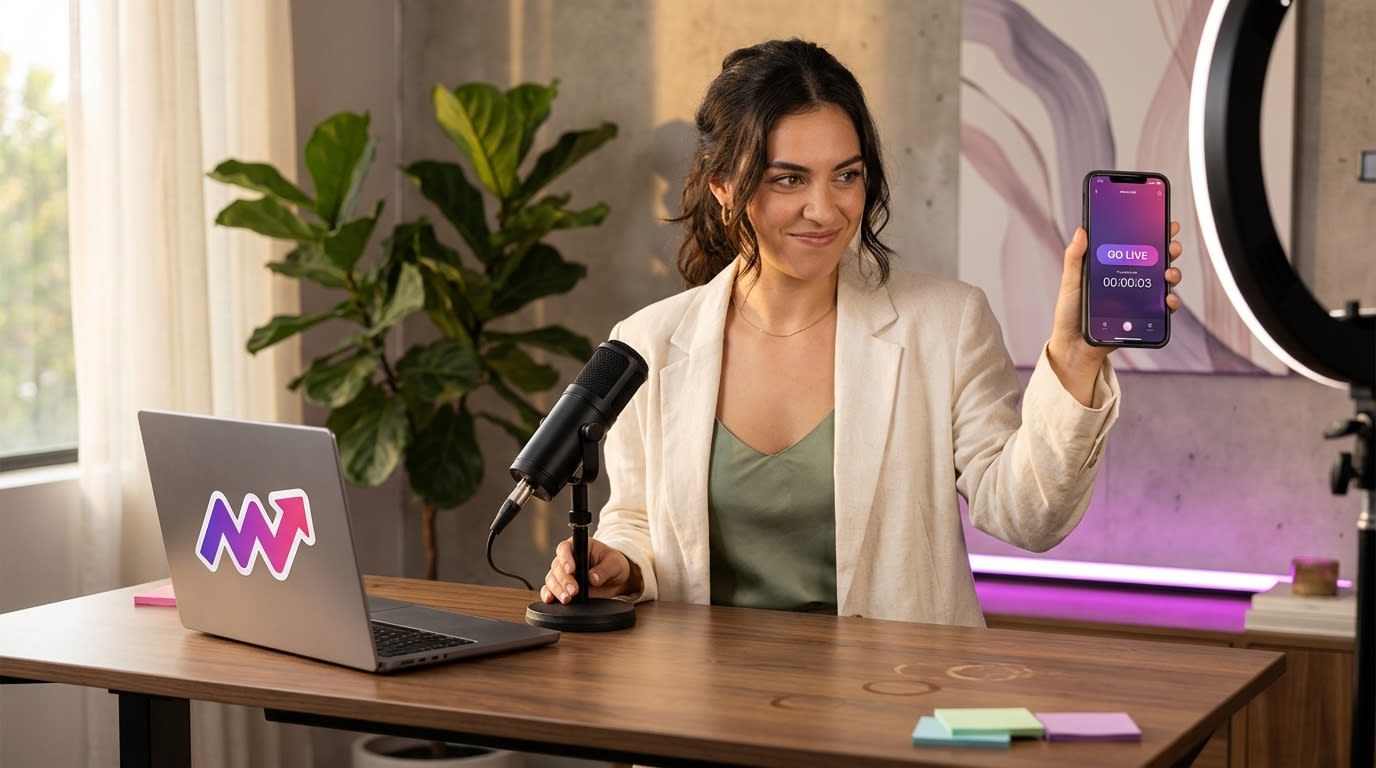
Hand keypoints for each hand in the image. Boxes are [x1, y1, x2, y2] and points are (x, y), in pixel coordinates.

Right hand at [539, 537, 639, 603]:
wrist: (614, 580)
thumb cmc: (613, 564)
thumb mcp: (615, 564)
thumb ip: (604, 569)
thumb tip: (592, 578)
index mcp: (579, 546)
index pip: (565, 548)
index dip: (565, 558)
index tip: (571, 570)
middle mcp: (567, 558)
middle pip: (557, 566)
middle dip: (564, 580)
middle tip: (574, 590)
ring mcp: (562, 573)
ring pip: (551, 579)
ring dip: (557, 590)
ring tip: (567, 599)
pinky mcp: (561, 586)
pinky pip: (549, 589)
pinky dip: (548, 594)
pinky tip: (550, 599)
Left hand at [1047, 221, 1184, 404]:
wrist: (1075, 346)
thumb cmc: (1070, 313)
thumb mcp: (1070, 282)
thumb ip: (1075, 258)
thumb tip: (1081, 230)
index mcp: (1112, 266)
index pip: (1135, 244)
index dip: (1152, 231)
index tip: (1164, 220)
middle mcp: (1129, 279)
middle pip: (1155, 259)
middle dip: (1169, 249)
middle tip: (1171, 246)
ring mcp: (1138, 297)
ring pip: (1164, 281)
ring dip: (1173, 273)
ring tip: (1169, 274)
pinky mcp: (1143, 316)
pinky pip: (1163, 308)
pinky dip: (1171, 302)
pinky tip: (1168, 298)